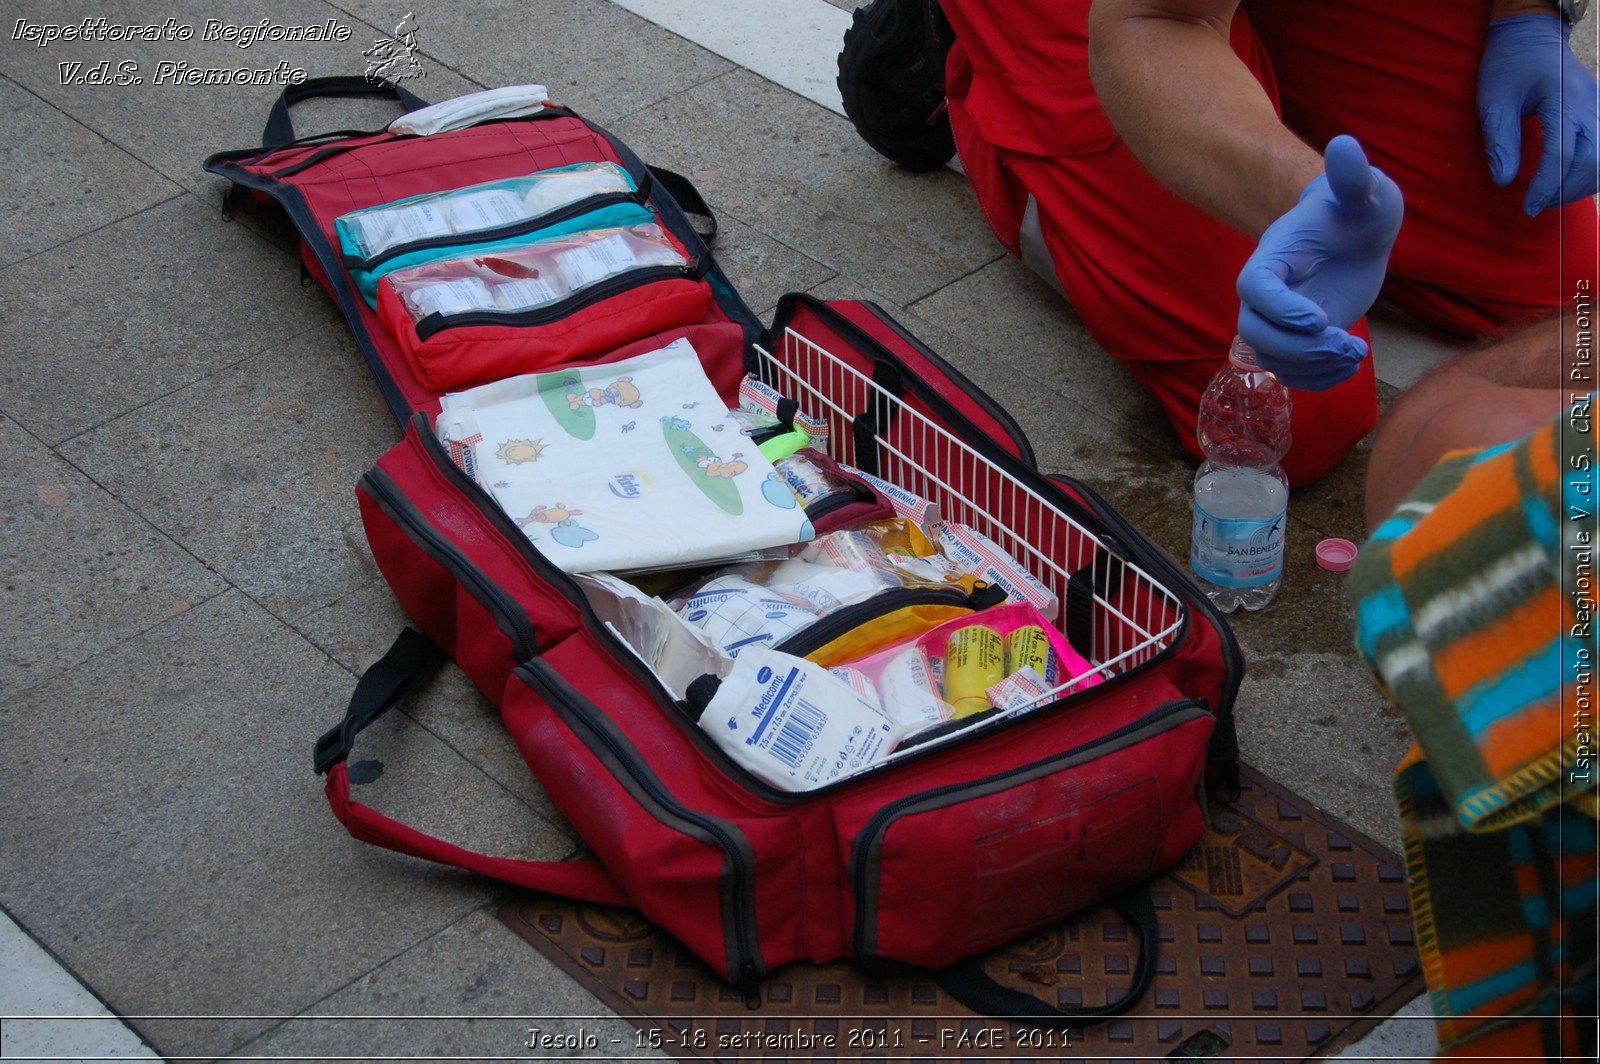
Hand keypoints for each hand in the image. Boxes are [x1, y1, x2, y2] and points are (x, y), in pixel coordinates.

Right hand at [1235, 135, 1403, 390]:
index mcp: (1274, 256)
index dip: (1280, 309)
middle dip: (1297, 347)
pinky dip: (1319, 379)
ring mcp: (1282, 320)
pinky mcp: (1299, 340)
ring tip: (1355, 352)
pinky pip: (1293, 372)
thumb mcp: (1363, 191)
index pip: (1253, 288)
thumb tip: (1345, 144)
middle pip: (1253, 332)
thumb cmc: (1357, 208)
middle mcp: (1269, 293)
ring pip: (1272, 358)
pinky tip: (1352, 363)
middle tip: (1343, 342)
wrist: (1356, 233)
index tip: (1322, 319)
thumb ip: (1352, 176)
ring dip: (1312, 366)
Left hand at [1479, 13, 1599, 215]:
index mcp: (1563, 99)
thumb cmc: (1509, 66)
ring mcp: (1599, 108)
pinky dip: (1588, 173)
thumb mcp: (1493, 101)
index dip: (1546, 186)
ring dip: (1579, 185)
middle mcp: (1590, 104)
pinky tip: (1563, 182)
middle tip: (1536, 204)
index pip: (1563, 153)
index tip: (1528, 206)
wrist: (1531, 37)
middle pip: (1593, 160)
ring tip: (1547, 196)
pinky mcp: (1599, 113)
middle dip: (1565, 189)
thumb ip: (1499, 140)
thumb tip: (1504, 181)